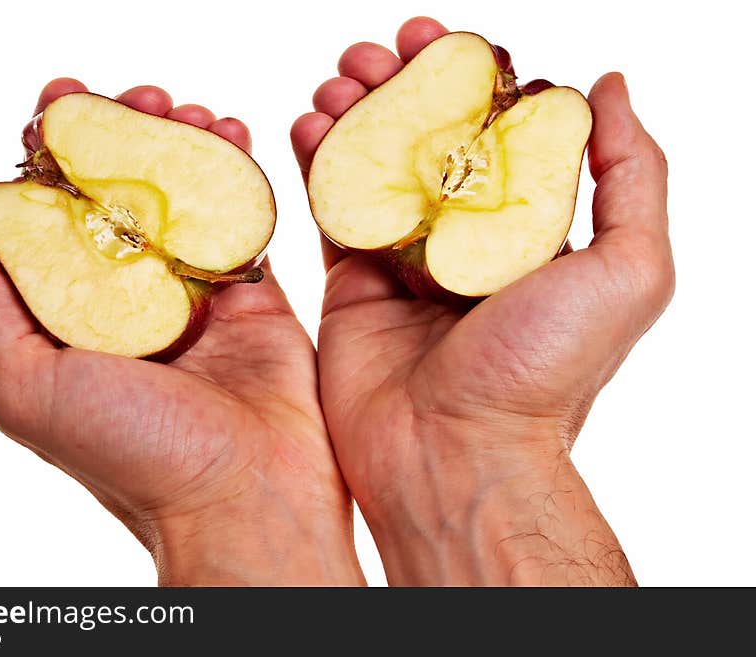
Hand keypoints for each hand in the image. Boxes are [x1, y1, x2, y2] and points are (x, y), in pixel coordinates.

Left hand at [0, 79, 363, 585]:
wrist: (247, 497)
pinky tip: (235, 132)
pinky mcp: (253, 297)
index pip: (49, 213)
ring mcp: (193, 297)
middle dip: (124, 134)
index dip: (51, 151)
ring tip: (188, 108)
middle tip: (139, 94)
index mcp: (69, 316)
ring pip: (181, 199)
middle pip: (119, 195)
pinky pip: (241, 221)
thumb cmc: (133, 456)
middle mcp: (127, 301)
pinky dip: (238, 173)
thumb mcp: (23, 385)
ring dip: (181, 144)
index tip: (62, 102)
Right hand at [291, 17, 673, 584]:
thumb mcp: (627, 270)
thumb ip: (633, 175)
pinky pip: (333, 215)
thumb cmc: (545, 371)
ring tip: (337, 80)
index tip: (436, 39)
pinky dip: (316, 165)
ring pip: (376, 171)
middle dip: (398, 88)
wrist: (456, 454)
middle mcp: (465, 243)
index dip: (464, 77)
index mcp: (527, 230)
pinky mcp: (352, 289)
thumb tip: (608, 87)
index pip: (495, 130)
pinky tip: (305, 124)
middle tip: (371, 53)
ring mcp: (406, 265)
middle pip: (427, 143)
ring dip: (353, 116)